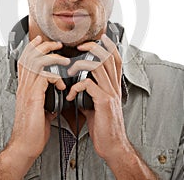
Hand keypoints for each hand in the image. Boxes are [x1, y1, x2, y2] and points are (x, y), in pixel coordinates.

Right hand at [9, 35, 69, 159]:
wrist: (26, 145)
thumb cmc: (34, 128)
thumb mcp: (41, 107)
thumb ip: (46, 95)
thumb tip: (57, 90)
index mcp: (25, 86)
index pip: (25, 59)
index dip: (32, 47)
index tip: (41, 40)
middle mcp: (24, 86)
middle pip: (30, 56)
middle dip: (44, 46)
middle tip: (56, 44)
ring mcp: (27, 91)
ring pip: (36, 63)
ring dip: (51, 57)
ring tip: (63, 59)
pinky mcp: (33, 98)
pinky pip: (43, 77)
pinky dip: (54, 76)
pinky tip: (60, 83)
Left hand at [66, 34, 128, 161]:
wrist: (112, 147)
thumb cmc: (104, 127)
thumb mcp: (97, 106)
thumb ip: (89, 94)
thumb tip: (76, 89)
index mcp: (113, 87)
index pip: (116, 59)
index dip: (109, 46)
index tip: (100, 38)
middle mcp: (114, 87)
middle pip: (108, 57)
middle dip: (94, 47)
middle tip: (80, 45)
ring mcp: (110, 94)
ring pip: (99, 66)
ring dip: (81, 64)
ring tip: (70, 70)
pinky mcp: (104, 103)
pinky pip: (89, 85)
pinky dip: (76, 86)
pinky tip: (69, 95)